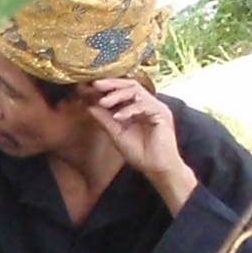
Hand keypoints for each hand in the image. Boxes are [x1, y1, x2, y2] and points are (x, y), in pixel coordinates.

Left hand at [84, 78, 189, 200]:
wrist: (156, 169)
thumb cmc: (139, 154)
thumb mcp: (117, 135)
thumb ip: (105, 120)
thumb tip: (90, 107)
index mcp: (137, 107)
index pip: (123, 90)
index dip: (107, 87)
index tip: (89, 87)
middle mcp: (147, 104)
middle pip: (130, 85)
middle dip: (111, 84)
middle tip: (95, 84)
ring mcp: (156, 108)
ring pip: (136, 91)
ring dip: (118, 95)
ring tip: (103, 102)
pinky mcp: (162, 114)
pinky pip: (145, 105)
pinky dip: (129, 109)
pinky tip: (117, 116)